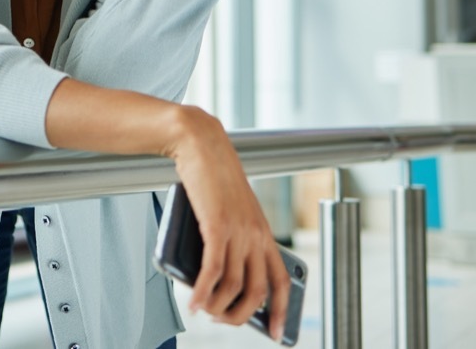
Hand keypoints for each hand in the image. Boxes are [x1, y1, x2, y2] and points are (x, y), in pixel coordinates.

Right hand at [163, 107, 290, 337]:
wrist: (201, 144)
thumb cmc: (211, 175)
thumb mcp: (229, 210)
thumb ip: (229, 239)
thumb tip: (214, 278)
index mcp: (263, 232)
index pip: (281, 280)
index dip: (282, 311)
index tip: (279, 333)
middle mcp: (256, 234)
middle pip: (257, 292)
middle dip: (240, 316)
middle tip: (223, 320)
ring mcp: (238, 232)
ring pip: (232, 287)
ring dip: (216, 307)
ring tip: (203, 310)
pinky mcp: (217, 227)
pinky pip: (212, 273)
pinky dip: (202, 293)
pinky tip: (193, 301)